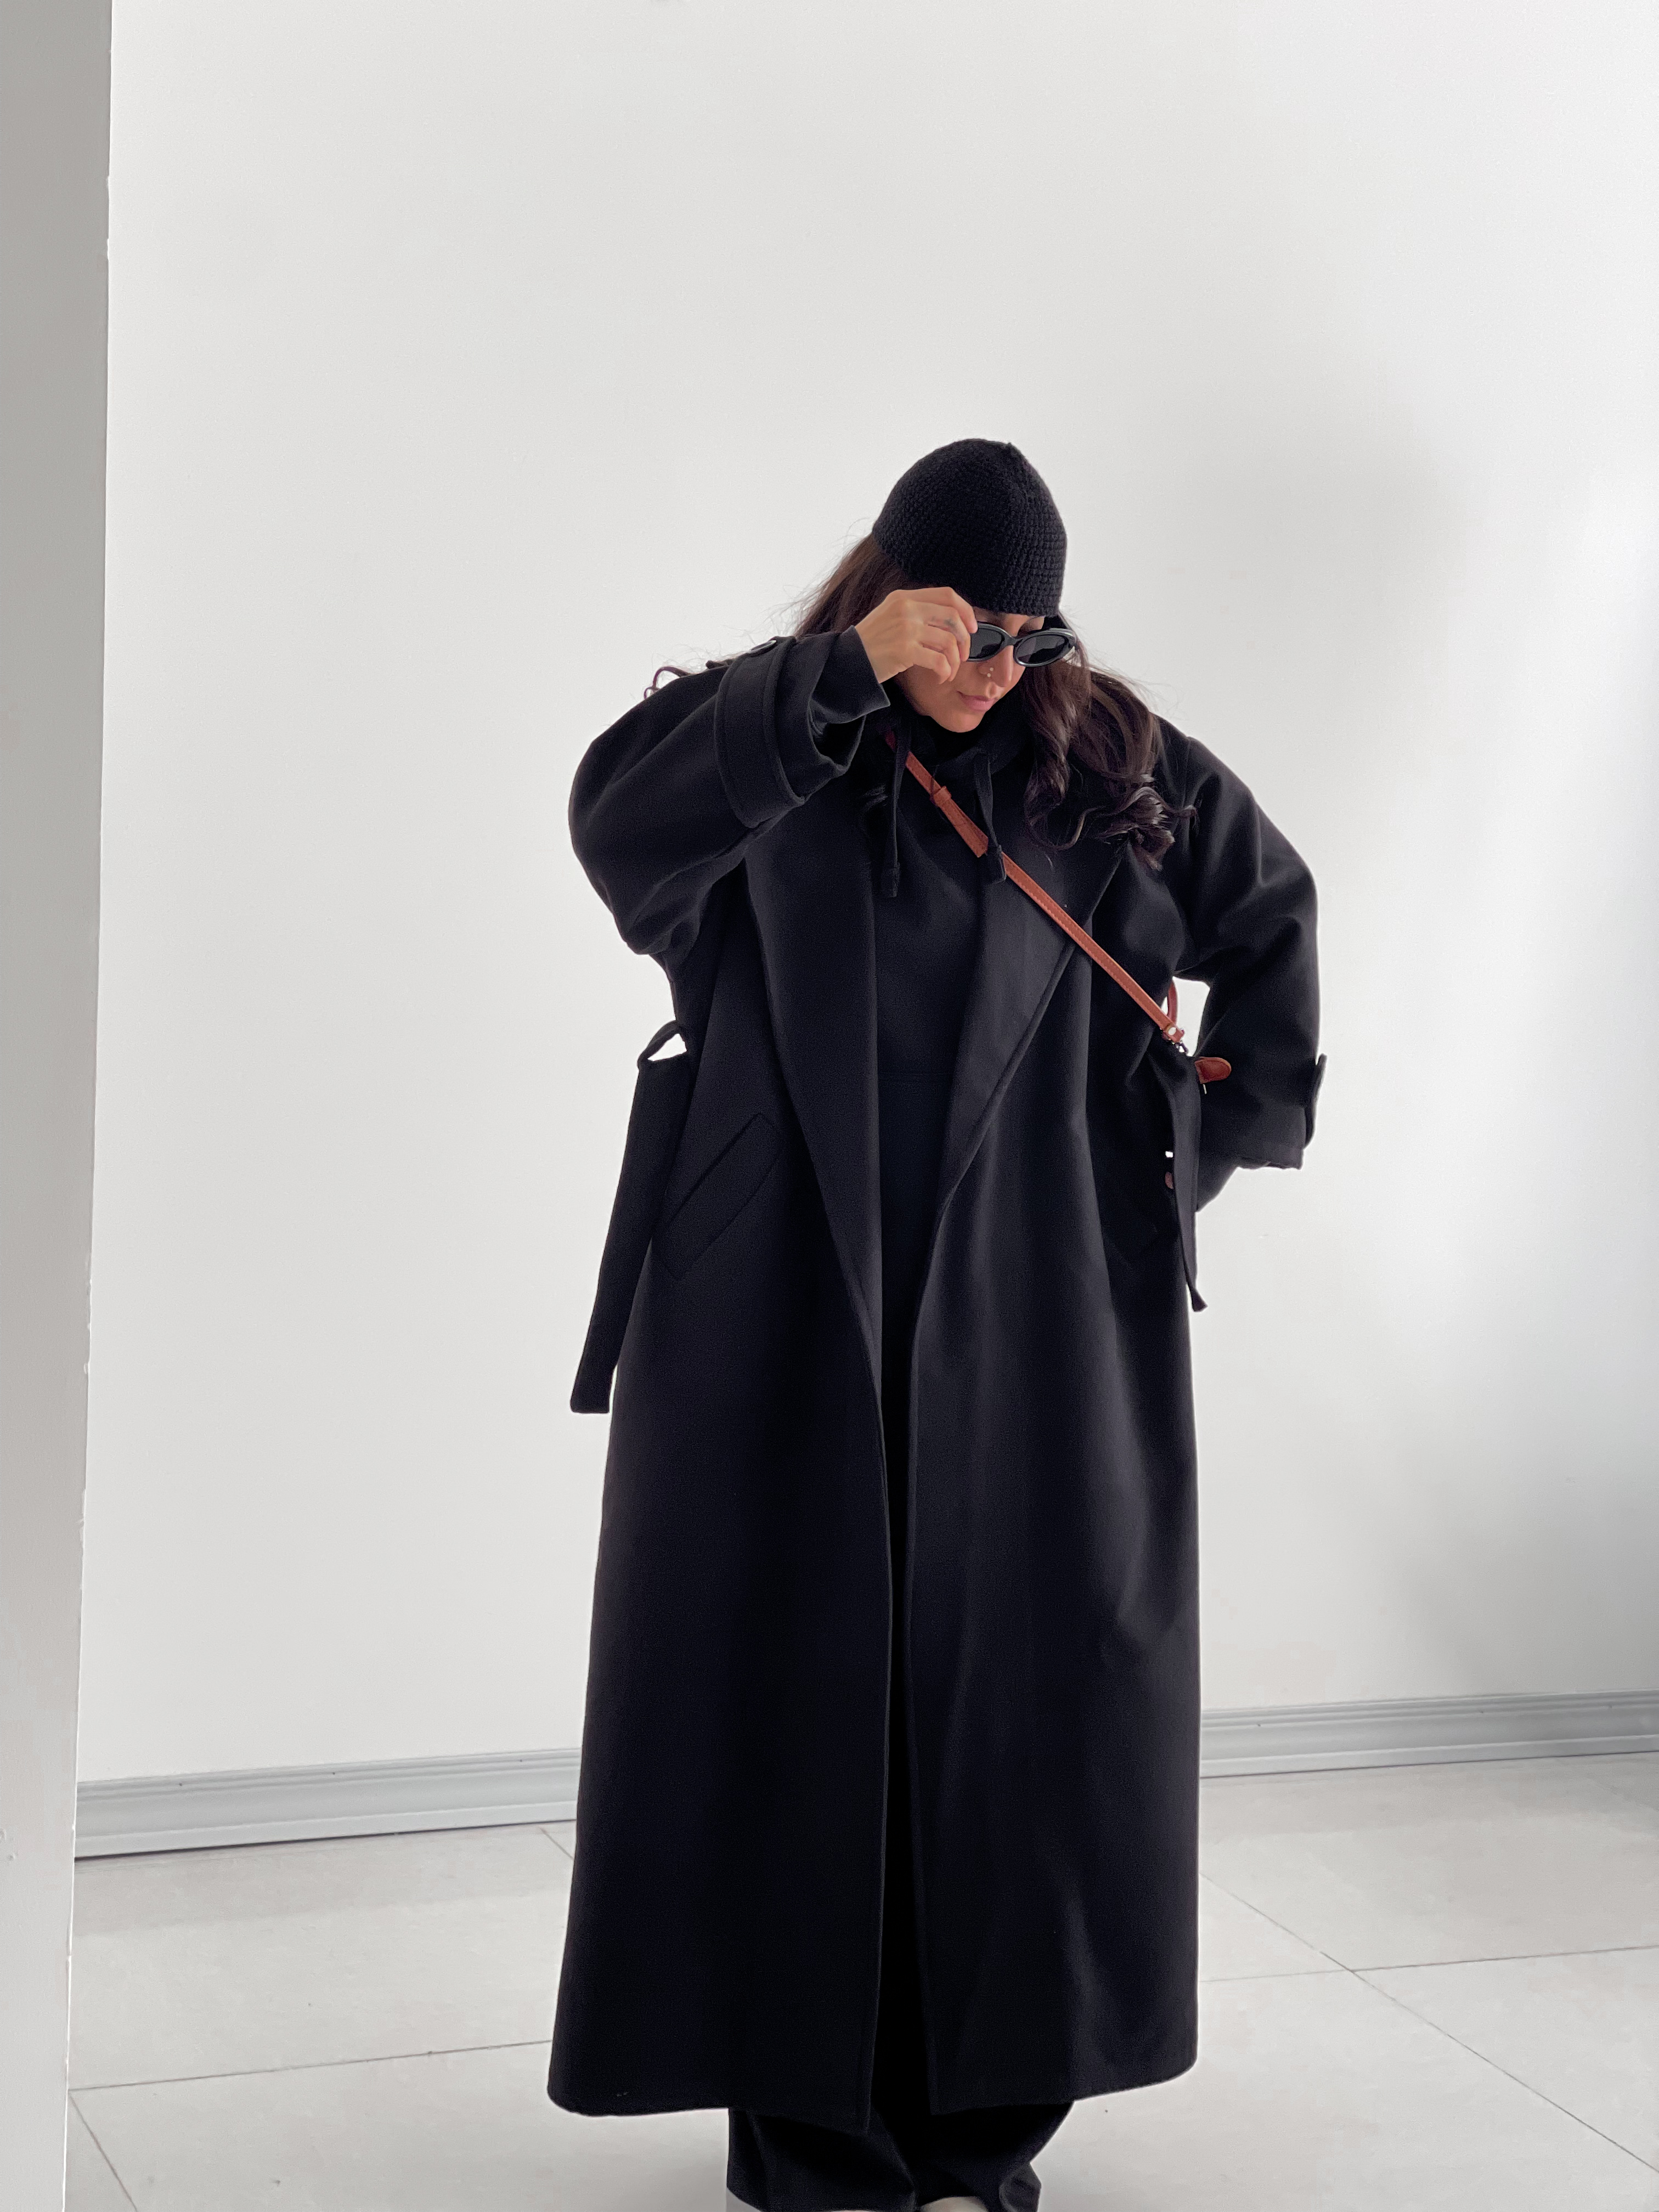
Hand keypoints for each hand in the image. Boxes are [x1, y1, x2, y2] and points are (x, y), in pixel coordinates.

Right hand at [853, 587, 978, 685]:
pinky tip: (941, 678)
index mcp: (904, 597)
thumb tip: (950, 621)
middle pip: (953, 616)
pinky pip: (939, 660)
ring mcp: (905, 628)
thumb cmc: (872, 643)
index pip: (947, 594)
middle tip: (963, 655)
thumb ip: (915, 612)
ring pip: (949, 641)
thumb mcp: (891, 616)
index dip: (966, 610)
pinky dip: (945, 671)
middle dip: (965, 639)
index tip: (972, 627)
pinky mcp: (904, 650)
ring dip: (955, 661)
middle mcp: (906, 608)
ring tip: (949, 671)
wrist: (848, 660)